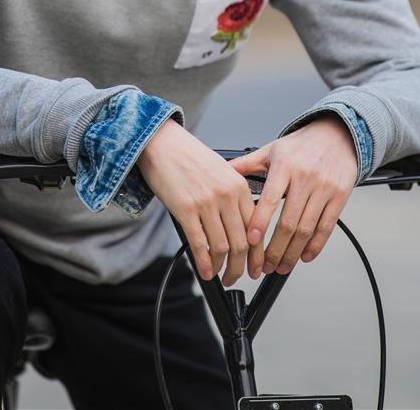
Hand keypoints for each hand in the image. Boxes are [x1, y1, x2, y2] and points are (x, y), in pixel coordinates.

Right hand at [136, 119, 254, 285]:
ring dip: (223, 268)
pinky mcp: (186, 210)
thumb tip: (240, 227)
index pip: (256, 227)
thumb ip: (233, 196)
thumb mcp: (221, 171)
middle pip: (242, 242)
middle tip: (238, 276)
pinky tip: (205, 271)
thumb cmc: (189, 156)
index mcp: (239, 185)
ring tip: (220, 275)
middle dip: (242, 266)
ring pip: (222, 247)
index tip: (256, 265)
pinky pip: (199, 244)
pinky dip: (204, 263)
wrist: (163, 143)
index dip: (257, 253)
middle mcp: (226, 195)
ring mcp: (206, 203)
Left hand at [228, 115, 357, 278]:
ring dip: (293, 253)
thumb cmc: (303, 144)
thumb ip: (248, 163)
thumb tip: (223, 170)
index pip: (270, 199)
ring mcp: (324, 188)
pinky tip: (305, 255)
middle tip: (265, 265)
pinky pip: (327, 226)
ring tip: (281, 266)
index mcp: (285, 166)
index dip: (260, 223)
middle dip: (275, 249)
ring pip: (307, 229)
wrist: (337, 134)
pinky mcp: (340, 196)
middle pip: (289, 222)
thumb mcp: (273, 149)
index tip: (250, 242)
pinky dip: (316, 245)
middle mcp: (305, 178)